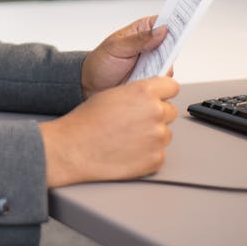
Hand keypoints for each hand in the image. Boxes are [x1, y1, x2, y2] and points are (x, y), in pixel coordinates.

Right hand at [39, 76, 179, 186]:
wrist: (75, 149)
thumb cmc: (87, 121)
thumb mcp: (112, 94)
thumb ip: (138, 92)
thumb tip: (152, 96)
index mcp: (144, 92)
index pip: (172, 87)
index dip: (163, 93)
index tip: (157, 98)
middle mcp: (155, 112)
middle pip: (170, 111)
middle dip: (156, 116)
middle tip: (134, 122)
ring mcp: (157, 137)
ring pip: (165, 133)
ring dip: (152, 135)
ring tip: (127, 138)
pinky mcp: (156, 159)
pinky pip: (159, 153)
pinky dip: (147, 153)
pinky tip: (128, 150)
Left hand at [81, 15, 167, 98]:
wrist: (92, 85)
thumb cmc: (100, 62)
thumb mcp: (117, 47)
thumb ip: (140, 39)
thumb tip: (161, 30)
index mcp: (142, 30)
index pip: (164, 21)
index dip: (175, 20)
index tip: (183, 23)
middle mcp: (150, 45)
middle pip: (172, 43)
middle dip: (170, 48)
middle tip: (160, 52)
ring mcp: (153, 62)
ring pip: (170, 62)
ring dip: (162, 66)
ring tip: (146, 69)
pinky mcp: (152, 78)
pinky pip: (164, 78)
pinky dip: (158, 80)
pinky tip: (145, 79)